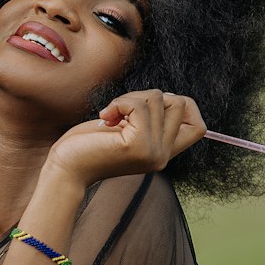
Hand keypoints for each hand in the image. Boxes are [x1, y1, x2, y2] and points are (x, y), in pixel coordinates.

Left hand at [45, 90, 205, 188]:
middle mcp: (163, 156)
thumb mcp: (127, 129)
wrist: (66, 168)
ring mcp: (153, 152)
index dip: (182, 105)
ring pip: (157, 98)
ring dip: (128, 98)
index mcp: (163, 153)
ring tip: (110, 116)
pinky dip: (119, 103)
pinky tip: (105, 117)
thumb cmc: (90, 145)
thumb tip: (168, 96)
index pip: (199, 126)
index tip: (150, 108)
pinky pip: (138, 105)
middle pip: (179, 103)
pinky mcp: (137, 146)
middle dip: (148, 96)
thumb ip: (150, 119)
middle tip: (123, 110)